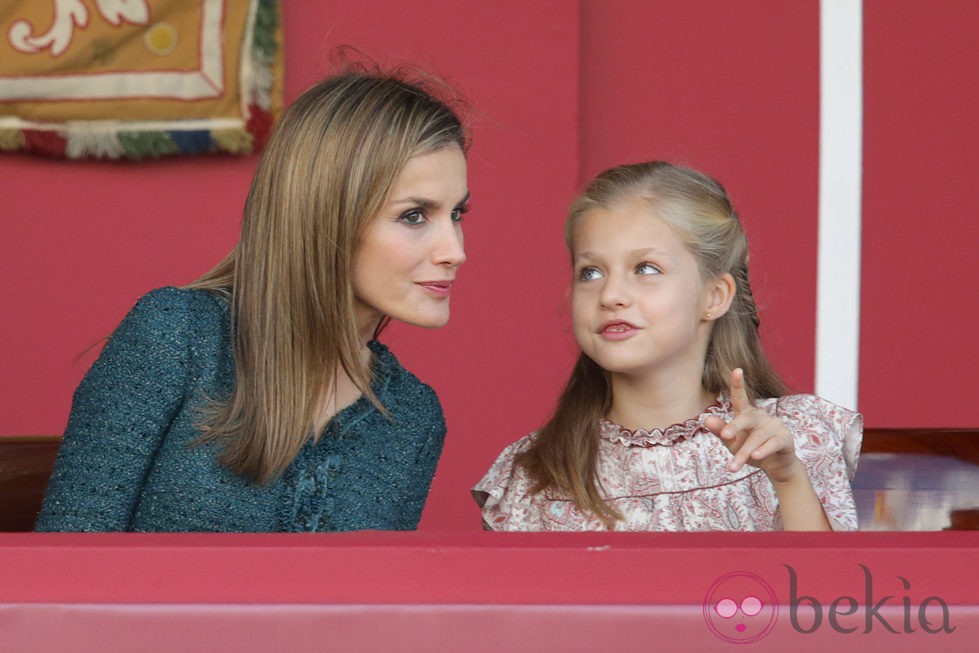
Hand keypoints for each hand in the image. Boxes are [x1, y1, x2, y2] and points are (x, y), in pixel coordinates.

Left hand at [703, 368, 802, 483]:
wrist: (775, 467)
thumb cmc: (750, 450)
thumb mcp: (732, 443)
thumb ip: (721, 431)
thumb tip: (707, 419)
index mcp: (746, 414)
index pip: (740, 398)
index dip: (738, 384)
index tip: (737, 370)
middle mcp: (761, 417)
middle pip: (746, 419)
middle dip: (734, 427)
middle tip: (724, 435)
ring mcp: (774, 426)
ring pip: (756, 438)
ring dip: (744, 453)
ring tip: (733, 467)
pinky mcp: (785, 438)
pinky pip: (773, 443)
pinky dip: (763, 450)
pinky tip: (756, 457)